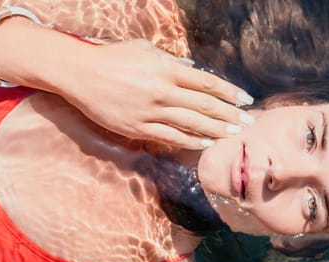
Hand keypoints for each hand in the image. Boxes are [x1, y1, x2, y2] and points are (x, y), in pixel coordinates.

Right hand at [60, 39, 254, 148]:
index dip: (229, 92)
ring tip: (233, 135)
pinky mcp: (138, 128)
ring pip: (191, 124)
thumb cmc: (113, 57)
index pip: (207, 83)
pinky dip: (190, 141)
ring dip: (216, 130)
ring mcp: (150, 112)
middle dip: (230, 115)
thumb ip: (172, 61)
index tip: (245, 100)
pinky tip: (205, 144)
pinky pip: (170, 137)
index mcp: (166, 70)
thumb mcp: (145, 50)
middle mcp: (162, 91)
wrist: (80, 73)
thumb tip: (195, 71)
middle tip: (248, 122)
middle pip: (205, 106)